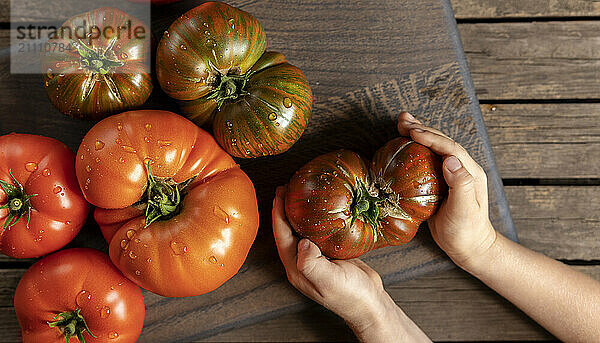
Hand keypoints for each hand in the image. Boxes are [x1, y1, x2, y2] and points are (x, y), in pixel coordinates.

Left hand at [272, 186, 386, 326]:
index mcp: (297, 268)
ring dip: (298, 213)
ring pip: (301, 231)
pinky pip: (317, 233)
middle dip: (285, 209)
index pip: (282, 236)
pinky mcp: (329, 255)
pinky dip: (316, 219)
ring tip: (301, 194)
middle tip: (288, 188)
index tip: (280, 194)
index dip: (278, 214)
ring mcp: (316, 259)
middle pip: (287, 231)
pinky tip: (321, 209)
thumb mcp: (329, 281)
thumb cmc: (351, 296)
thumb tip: (301, 241)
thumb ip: (312, 263)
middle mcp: (302, 263)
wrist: (370, 305)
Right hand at [397, 112, 496, 269]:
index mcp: (470, 172)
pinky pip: (426, 160)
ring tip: (401, 124)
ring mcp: (450, 175)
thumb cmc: (467, 232)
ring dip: (418, 134)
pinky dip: (414, 149)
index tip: (413, 132)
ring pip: (433, 149)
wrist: (469, 247)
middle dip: (421, 129)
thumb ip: (461, 185)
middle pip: (441, 142)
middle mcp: (461, 169)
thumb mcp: (464, 211)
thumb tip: (451, 160)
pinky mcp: (440, 183)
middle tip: (402, 120)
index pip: (449, 148)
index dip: (431, 137)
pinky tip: (403, 146)